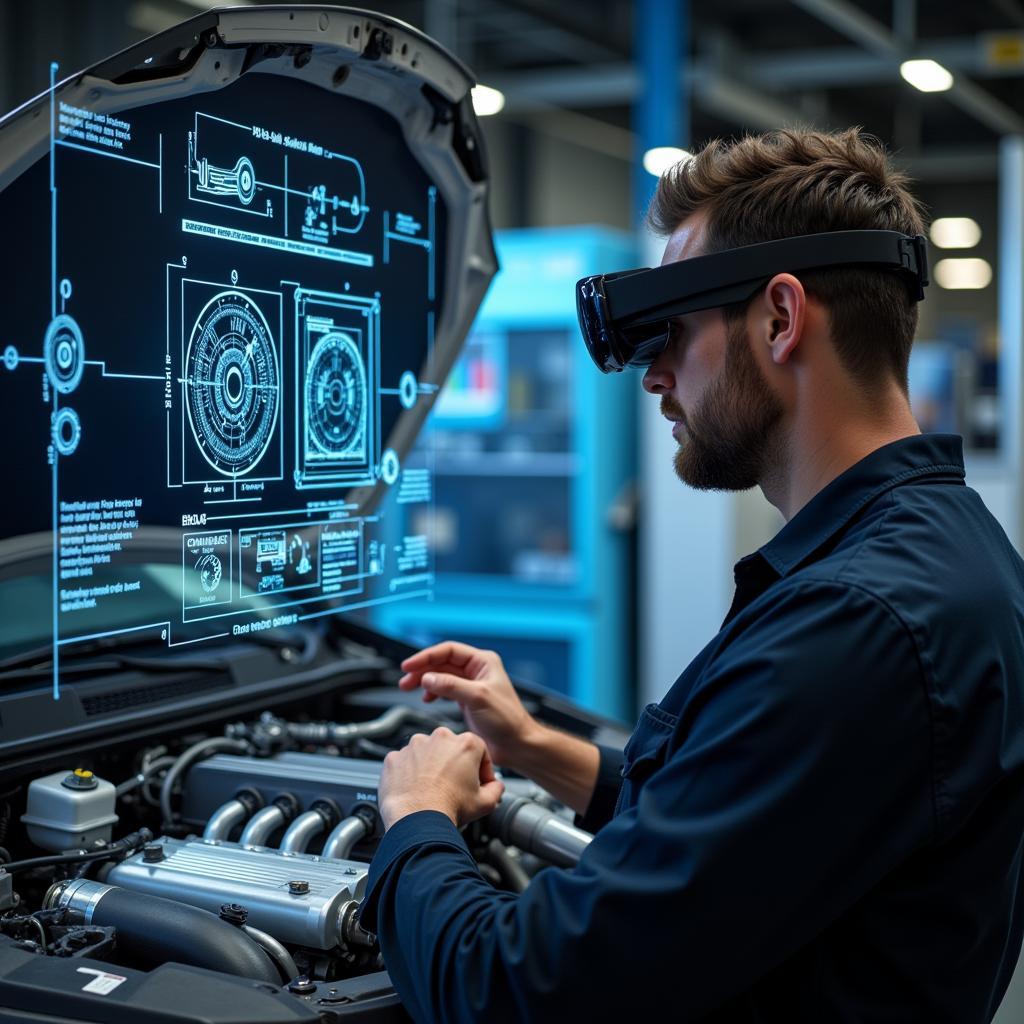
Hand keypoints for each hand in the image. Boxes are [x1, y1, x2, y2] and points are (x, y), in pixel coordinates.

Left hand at [379, 727, 504, 829]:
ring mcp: (414, 746)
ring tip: (432, 789)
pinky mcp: (395, 757)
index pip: (479, 751)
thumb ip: (496, 790)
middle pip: (451, 749)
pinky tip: (415, 789)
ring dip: (430, 766)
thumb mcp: (485, 803)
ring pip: (426, 753)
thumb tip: (496, 787)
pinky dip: (409, 773)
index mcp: (465, 744)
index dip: (481, 769)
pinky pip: (405, 762)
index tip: (478, 782)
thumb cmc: (449, 808)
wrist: (416, 821)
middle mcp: (439, 738)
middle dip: (453, 765)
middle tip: (454, 787)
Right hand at [398, 641, 538, 768]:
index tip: (409, 666)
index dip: (426, 657)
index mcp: (483, 662)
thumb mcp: (477, 697)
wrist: (516, 744)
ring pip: (441, 676)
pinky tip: (427, 698)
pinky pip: (445, 689)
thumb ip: (450, 686)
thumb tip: (427, 678)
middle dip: (422, 669)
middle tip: (405, 680)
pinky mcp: (467, 700)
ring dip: (425, 681)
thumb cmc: (507, 720)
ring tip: (409, 688)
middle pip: (442, 662)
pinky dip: (433, 692)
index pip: (448, 651)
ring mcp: (471, 685)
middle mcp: (477, 670)